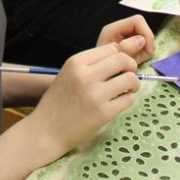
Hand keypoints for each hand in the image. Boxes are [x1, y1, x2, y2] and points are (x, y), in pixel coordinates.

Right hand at [28, 43, 140, 158]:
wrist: (45, 131)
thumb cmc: (58, 102)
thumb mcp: (68, 74)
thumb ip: (90, 63)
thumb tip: (118, 52)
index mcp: (76, 62)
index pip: (111, 48)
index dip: (119, 56)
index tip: (119, 66)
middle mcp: (86, 75)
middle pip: (123, 59)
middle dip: (131, 66)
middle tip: (128, 76)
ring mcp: (96, 94)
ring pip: (130, 78)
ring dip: (133, 83)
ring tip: (127, 90)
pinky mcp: (104, 113)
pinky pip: (128, 99)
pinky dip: (128, 99)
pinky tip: (119, 102)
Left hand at [97, 15, 155, 63]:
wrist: (96, 79)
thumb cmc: (102, 68)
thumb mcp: (114, 59)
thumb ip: (126, 48)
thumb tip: (141, 40)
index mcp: (113, 29)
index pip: (137, 21)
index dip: (146, 33)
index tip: (149, 50)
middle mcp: (119, 30)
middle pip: (142, 29)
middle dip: (147, 43)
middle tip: (144, 58)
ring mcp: (125, 38)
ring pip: (144, 38)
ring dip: (145, 50)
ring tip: (138, 61)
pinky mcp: (130, 46)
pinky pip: (143, 46)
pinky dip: (144, 54)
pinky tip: (138, 61)